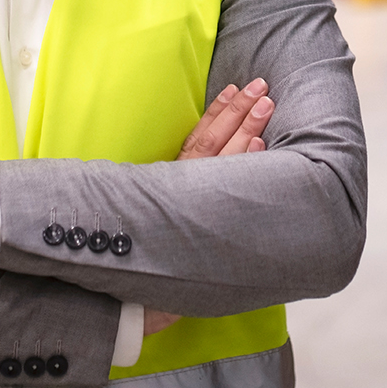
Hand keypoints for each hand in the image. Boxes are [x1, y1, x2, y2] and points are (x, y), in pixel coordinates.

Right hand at [144, 80, 273, 335]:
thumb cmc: (138, 268)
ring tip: (267, 105)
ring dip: (247, 129)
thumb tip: (191, 188)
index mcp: (169, 184)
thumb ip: (174, 204)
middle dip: (239, 112)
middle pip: (214, 142)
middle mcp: (179, 189)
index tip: (233, 90)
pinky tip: (261, 146)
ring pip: (224, 159)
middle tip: (261, 85)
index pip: (197, 141)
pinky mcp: (199, 221)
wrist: (119, 302)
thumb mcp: (157, 224)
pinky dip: (244, 163)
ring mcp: (190, 203)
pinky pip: (226, 186)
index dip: (217, 115)